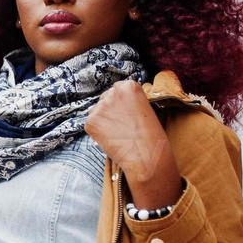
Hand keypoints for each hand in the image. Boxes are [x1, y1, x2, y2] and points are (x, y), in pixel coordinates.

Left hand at [83, 81, 183, 206]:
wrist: (146, 155)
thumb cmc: (152, 136)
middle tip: (120, 125)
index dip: (120, 101)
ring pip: (97, 111)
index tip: (124, 110)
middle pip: (106, 98)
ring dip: (103, 120)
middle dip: (110, 109)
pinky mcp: (90, 122)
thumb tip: (119, 104)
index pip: (118, 88)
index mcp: (129, 86)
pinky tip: (110, 139)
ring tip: (117, 134)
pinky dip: (97, 132)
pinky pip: (91, 124)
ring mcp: (99, 107)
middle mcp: (112, 93)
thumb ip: (131, 102)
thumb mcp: (146, 110)